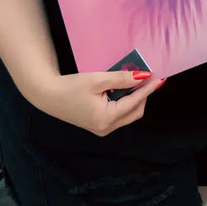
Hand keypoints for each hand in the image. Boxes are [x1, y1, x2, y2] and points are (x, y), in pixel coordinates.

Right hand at [36, 70, 163, 135]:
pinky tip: (123, 89)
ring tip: (135, 81)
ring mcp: (102, 129)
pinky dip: (124, 102)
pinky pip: (119, 114)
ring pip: (128, 114)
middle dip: (143, 95)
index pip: (134, 103)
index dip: (147, 89)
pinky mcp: (98, 125)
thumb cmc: (70, 87)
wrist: (48, 95)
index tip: (159, 78)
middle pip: (135, 112)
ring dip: (134, 98)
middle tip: (147, 78)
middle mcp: (106, 128)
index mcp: (106, 118)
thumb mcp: (97, 80)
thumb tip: (143, 76)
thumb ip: (121, 79)